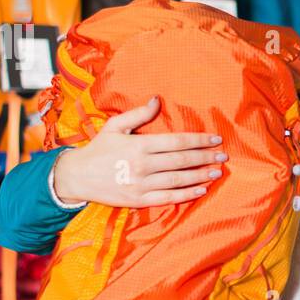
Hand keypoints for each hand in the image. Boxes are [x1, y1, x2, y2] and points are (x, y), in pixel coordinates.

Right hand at [52, 95, 227, 207]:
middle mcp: (143, 165)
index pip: (176, 142)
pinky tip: (201, 190)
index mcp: (139, 145)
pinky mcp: (138, 200)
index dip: (199, 140)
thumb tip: (157, 99)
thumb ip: (138, 114)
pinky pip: (168, 198)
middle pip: (182, 161)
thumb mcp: (115, 126)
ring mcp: (141, 184)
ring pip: (178, 180)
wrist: (76, 177)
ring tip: (217, 171)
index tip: (215, 139)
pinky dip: (186, 195)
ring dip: (201, 176)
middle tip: (223, 155)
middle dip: (205, 157)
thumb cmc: (98, 149)